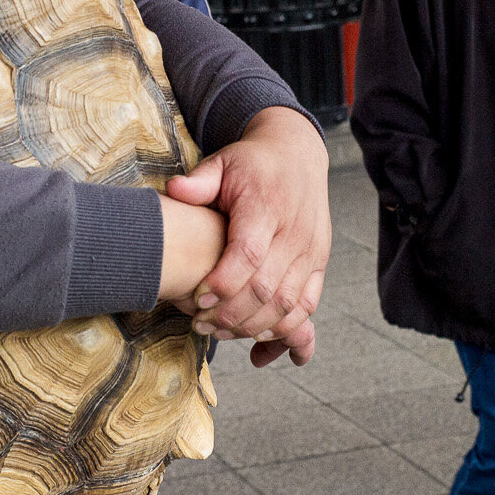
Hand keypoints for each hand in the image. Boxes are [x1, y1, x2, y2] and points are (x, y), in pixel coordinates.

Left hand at [165, 107, 329, 362]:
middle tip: (200, 324)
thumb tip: (174, 190)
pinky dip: (285, 329)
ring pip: (288, 304)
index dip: (222, 283)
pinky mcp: (320, 263)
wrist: (298, 154)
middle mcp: (295, 231)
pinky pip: (308, 305)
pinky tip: (259, 339)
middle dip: (231, 314)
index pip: (248, 254)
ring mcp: (311, 250)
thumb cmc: (251, 164)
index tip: (195, 299)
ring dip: (254, 327)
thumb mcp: (222, 162)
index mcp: (267, 205)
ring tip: (222, 333)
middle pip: (267, 287)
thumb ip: (199, 181)